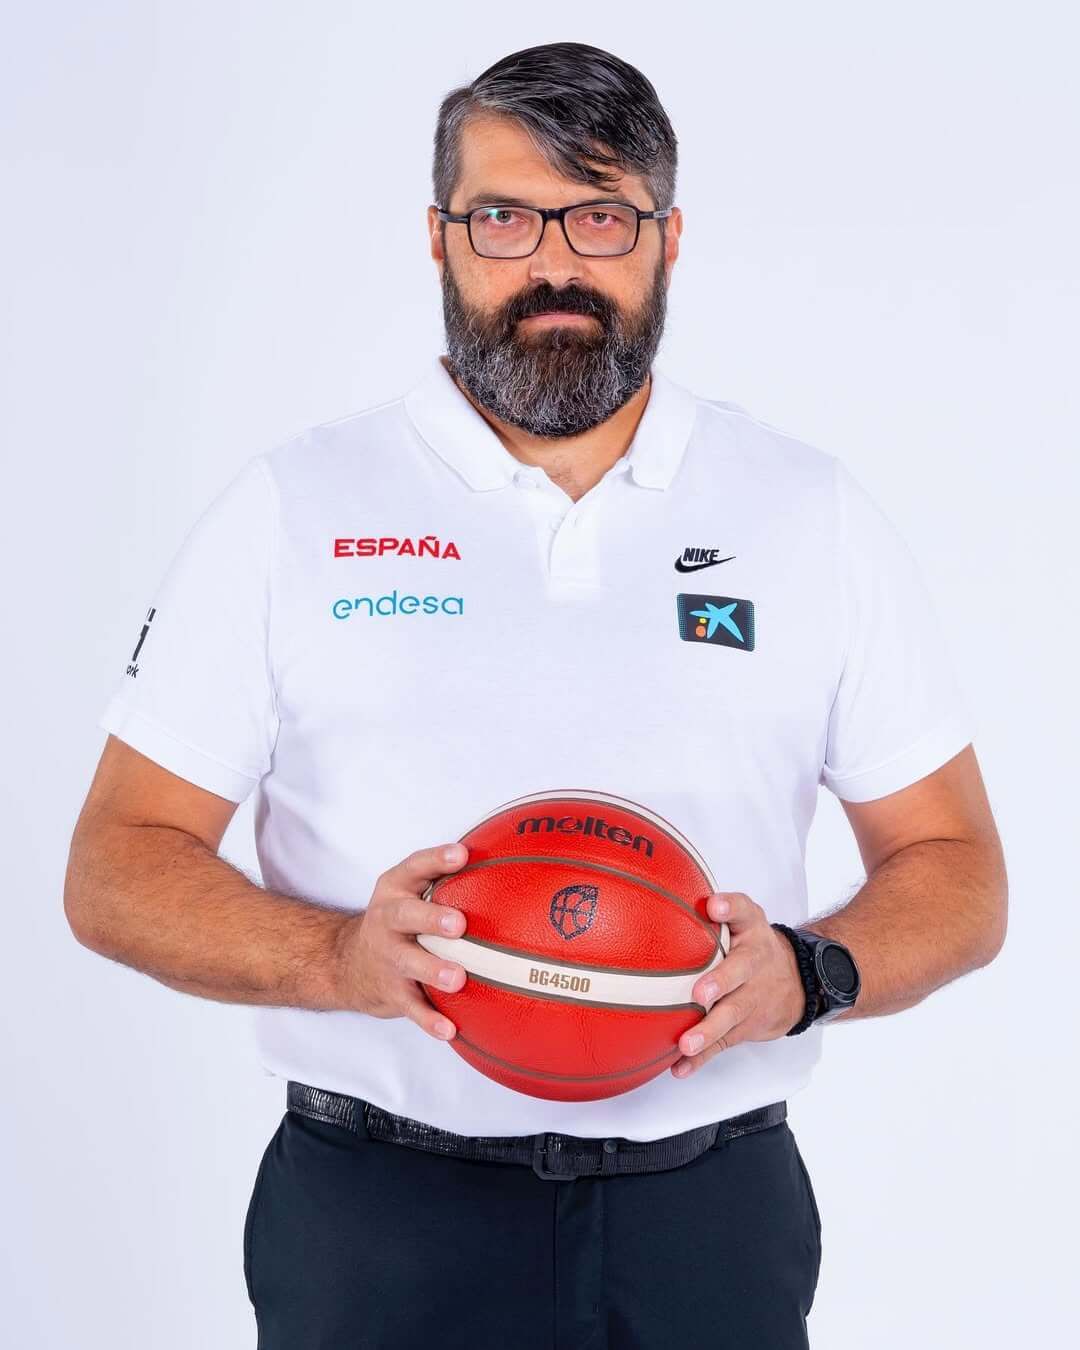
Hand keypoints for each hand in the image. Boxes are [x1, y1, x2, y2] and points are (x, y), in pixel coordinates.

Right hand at [332, 843, 469, 1040]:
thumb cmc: (400, 921)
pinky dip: (429, 1019)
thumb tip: (511, 863)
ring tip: (457, 979)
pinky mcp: (390, 990)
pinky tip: (450, 1030)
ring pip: (407, 962)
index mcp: (396, 889)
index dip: (436, 859)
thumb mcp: (411, 892)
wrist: (347, 963)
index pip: (415, 866)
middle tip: (458, 924)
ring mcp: (387, 956)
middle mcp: (387, 919)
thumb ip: (449, 879)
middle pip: (405, 915)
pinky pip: (411, 1006)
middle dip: (430, 918)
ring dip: (432, 970)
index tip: (461, 854)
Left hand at [671, 892, 807, 1077]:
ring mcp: (753, 999)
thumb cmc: (755, 945)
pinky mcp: (746, 1027)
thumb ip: (718, 908)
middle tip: (699, 994)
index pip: (744, 911)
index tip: (714, 906)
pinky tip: (681, 1068)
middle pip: (740, 971)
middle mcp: (755, 964)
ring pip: (732, 1015)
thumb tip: (676, 894)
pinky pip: (723, 1043)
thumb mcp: (745, 919)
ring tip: (686, 1044)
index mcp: (751, 932)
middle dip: (721, 982)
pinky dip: (702, 1058)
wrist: (802, 982)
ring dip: (709, 1031)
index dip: (730, 907)